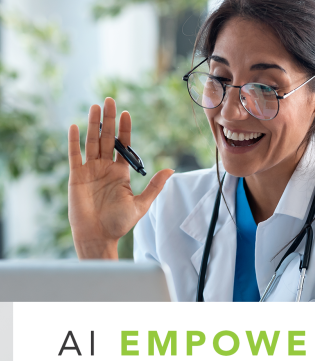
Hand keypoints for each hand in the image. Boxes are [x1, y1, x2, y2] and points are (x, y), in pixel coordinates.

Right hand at [68, 97, 173, 258]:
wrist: (98, 236)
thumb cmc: (119, 223)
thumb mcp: (141, 204)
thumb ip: (154, 186)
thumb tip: (171, 170)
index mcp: (120, 173)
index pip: (123, 146)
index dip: (125, 129)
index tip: (126, 113)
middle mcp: (105, 168)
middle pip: (106, 138)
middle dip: (109, 119)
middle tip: (110, 100)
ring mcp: (90, 171)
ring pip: (91, 142)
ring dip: (92, 124)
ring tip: (95, 107)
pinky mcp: (76, 176)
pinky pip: (74, 155)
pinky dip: (74, 141)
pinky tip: (75, 126)